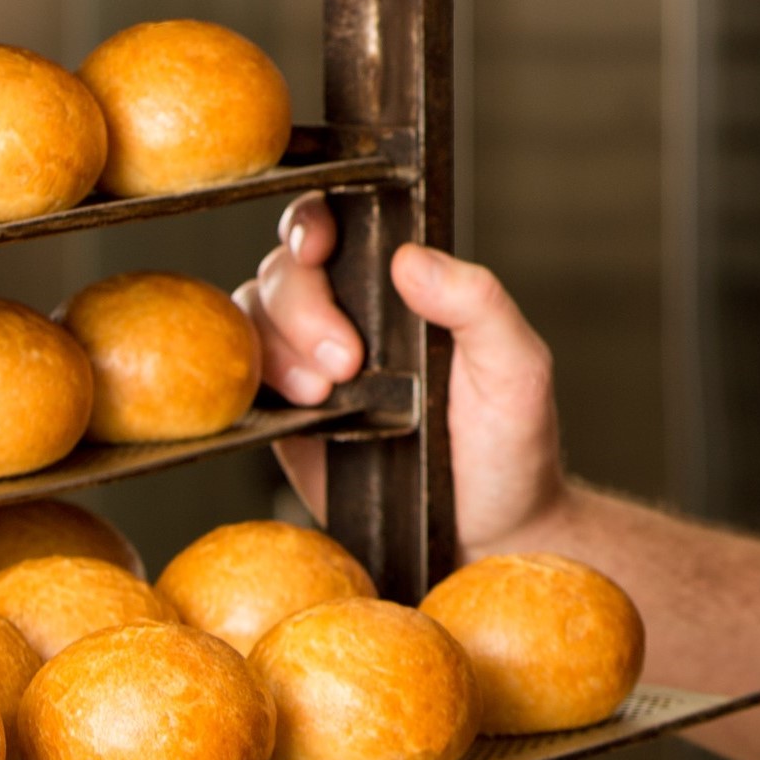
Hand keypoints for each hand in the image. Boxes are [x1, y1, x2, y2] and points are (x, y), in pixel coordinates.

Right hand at [242, 195, 569, 557]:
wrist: (487, 535)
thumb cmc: (510, 445)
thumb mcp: (516, 368)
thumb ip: (478, 303)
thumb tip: (413, 258)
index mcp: (405, 287)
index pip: (343, 225)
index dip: (314, 223)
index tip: (319, 249)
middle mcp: (353, 314)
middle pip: (287, 271)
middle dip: (303, 307)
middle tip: (346, 362)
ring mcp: (313, 364)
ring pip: (255, 319)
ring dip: (279, 347)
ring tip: (327, 394)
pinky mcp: (288, 416)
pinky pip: (243, 381)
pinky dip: (252, 385)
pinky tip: (298, 408)